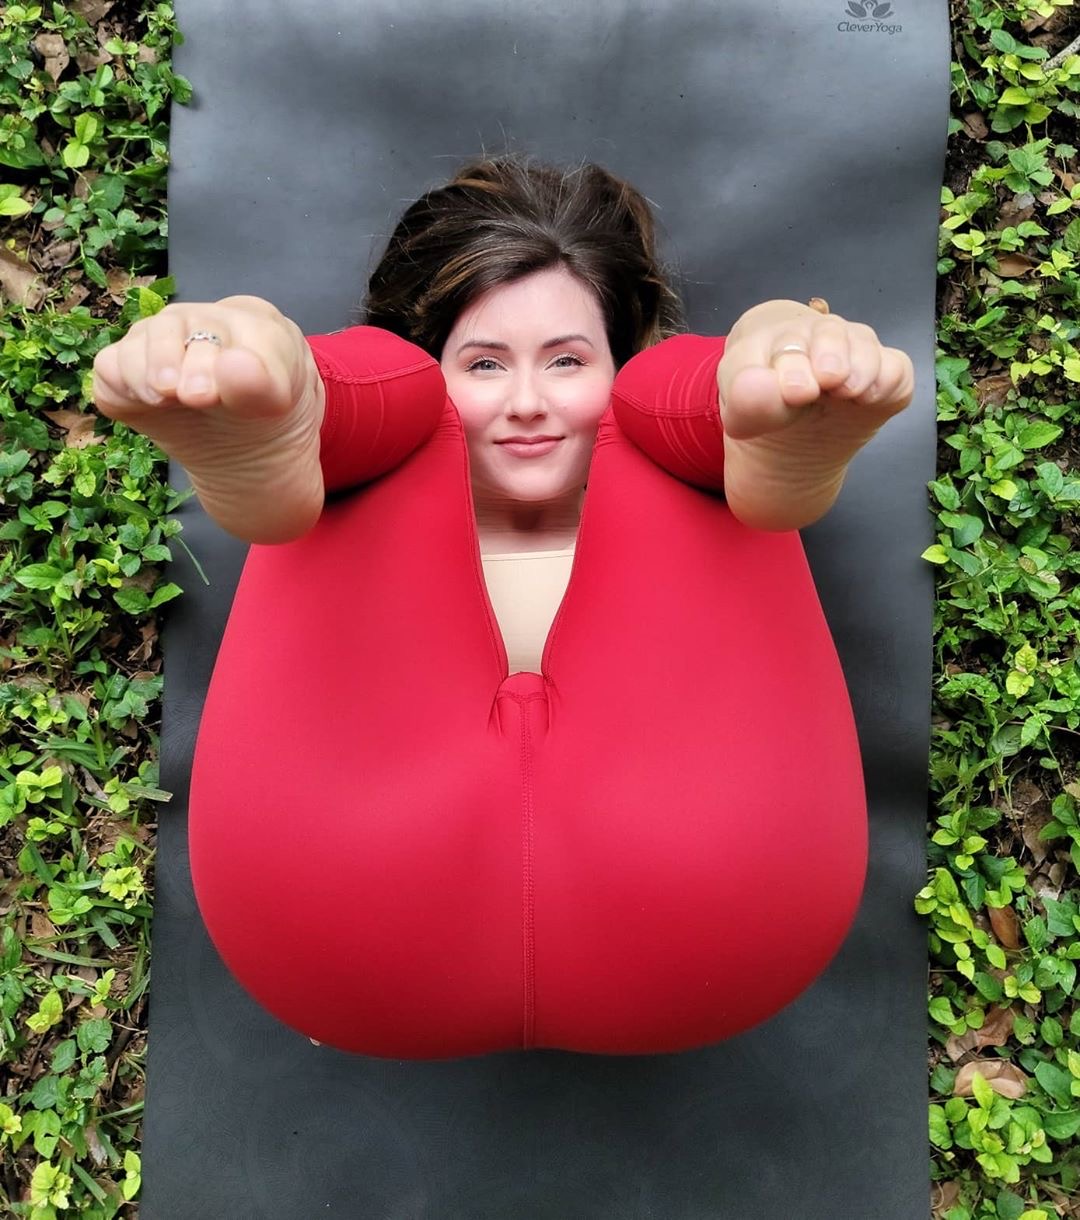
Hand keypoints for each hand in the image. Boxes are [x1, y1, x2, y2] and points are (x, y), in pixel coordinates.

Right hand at [92, 295, 325, 542]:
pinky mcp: (128, 371)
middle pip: (174, 327)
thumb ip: (259, 384)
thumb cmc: (267, 417)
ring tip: (165, 399)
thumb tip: (232, 365)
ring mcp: (159, 341)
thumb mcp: (275, 402)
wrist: (247, 451)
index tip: (215, 394)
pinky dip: (123, 386)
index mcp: (246, 318)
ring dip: (147, 372)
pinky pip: (110, 367)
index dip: (215, 357)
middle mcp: (197, 320)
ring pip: (138, 340)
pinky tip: (151, 404)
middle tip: (196, 398)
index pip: (224, 322)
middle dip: (181, 364)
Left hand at [715, 300, 913, 530]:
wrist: (794, 430)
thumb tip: (758, 387)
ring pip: (864, 344)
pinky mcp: (885, 373)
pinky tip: (868, 398)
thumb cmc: (766, 410)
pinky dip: (887, 382)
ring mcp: (854, 350)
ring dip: (860, 367)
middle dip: (830, 356)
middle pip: (828, 333)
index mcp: (773, 336)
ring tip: (847, 392)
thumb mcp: (744, 414)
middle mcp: (817, 335)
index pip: (782, 340)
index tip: (796, 392)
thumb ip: (747, 401)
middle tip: (828, 380)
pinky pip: (896, 368)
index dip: (791, 364)